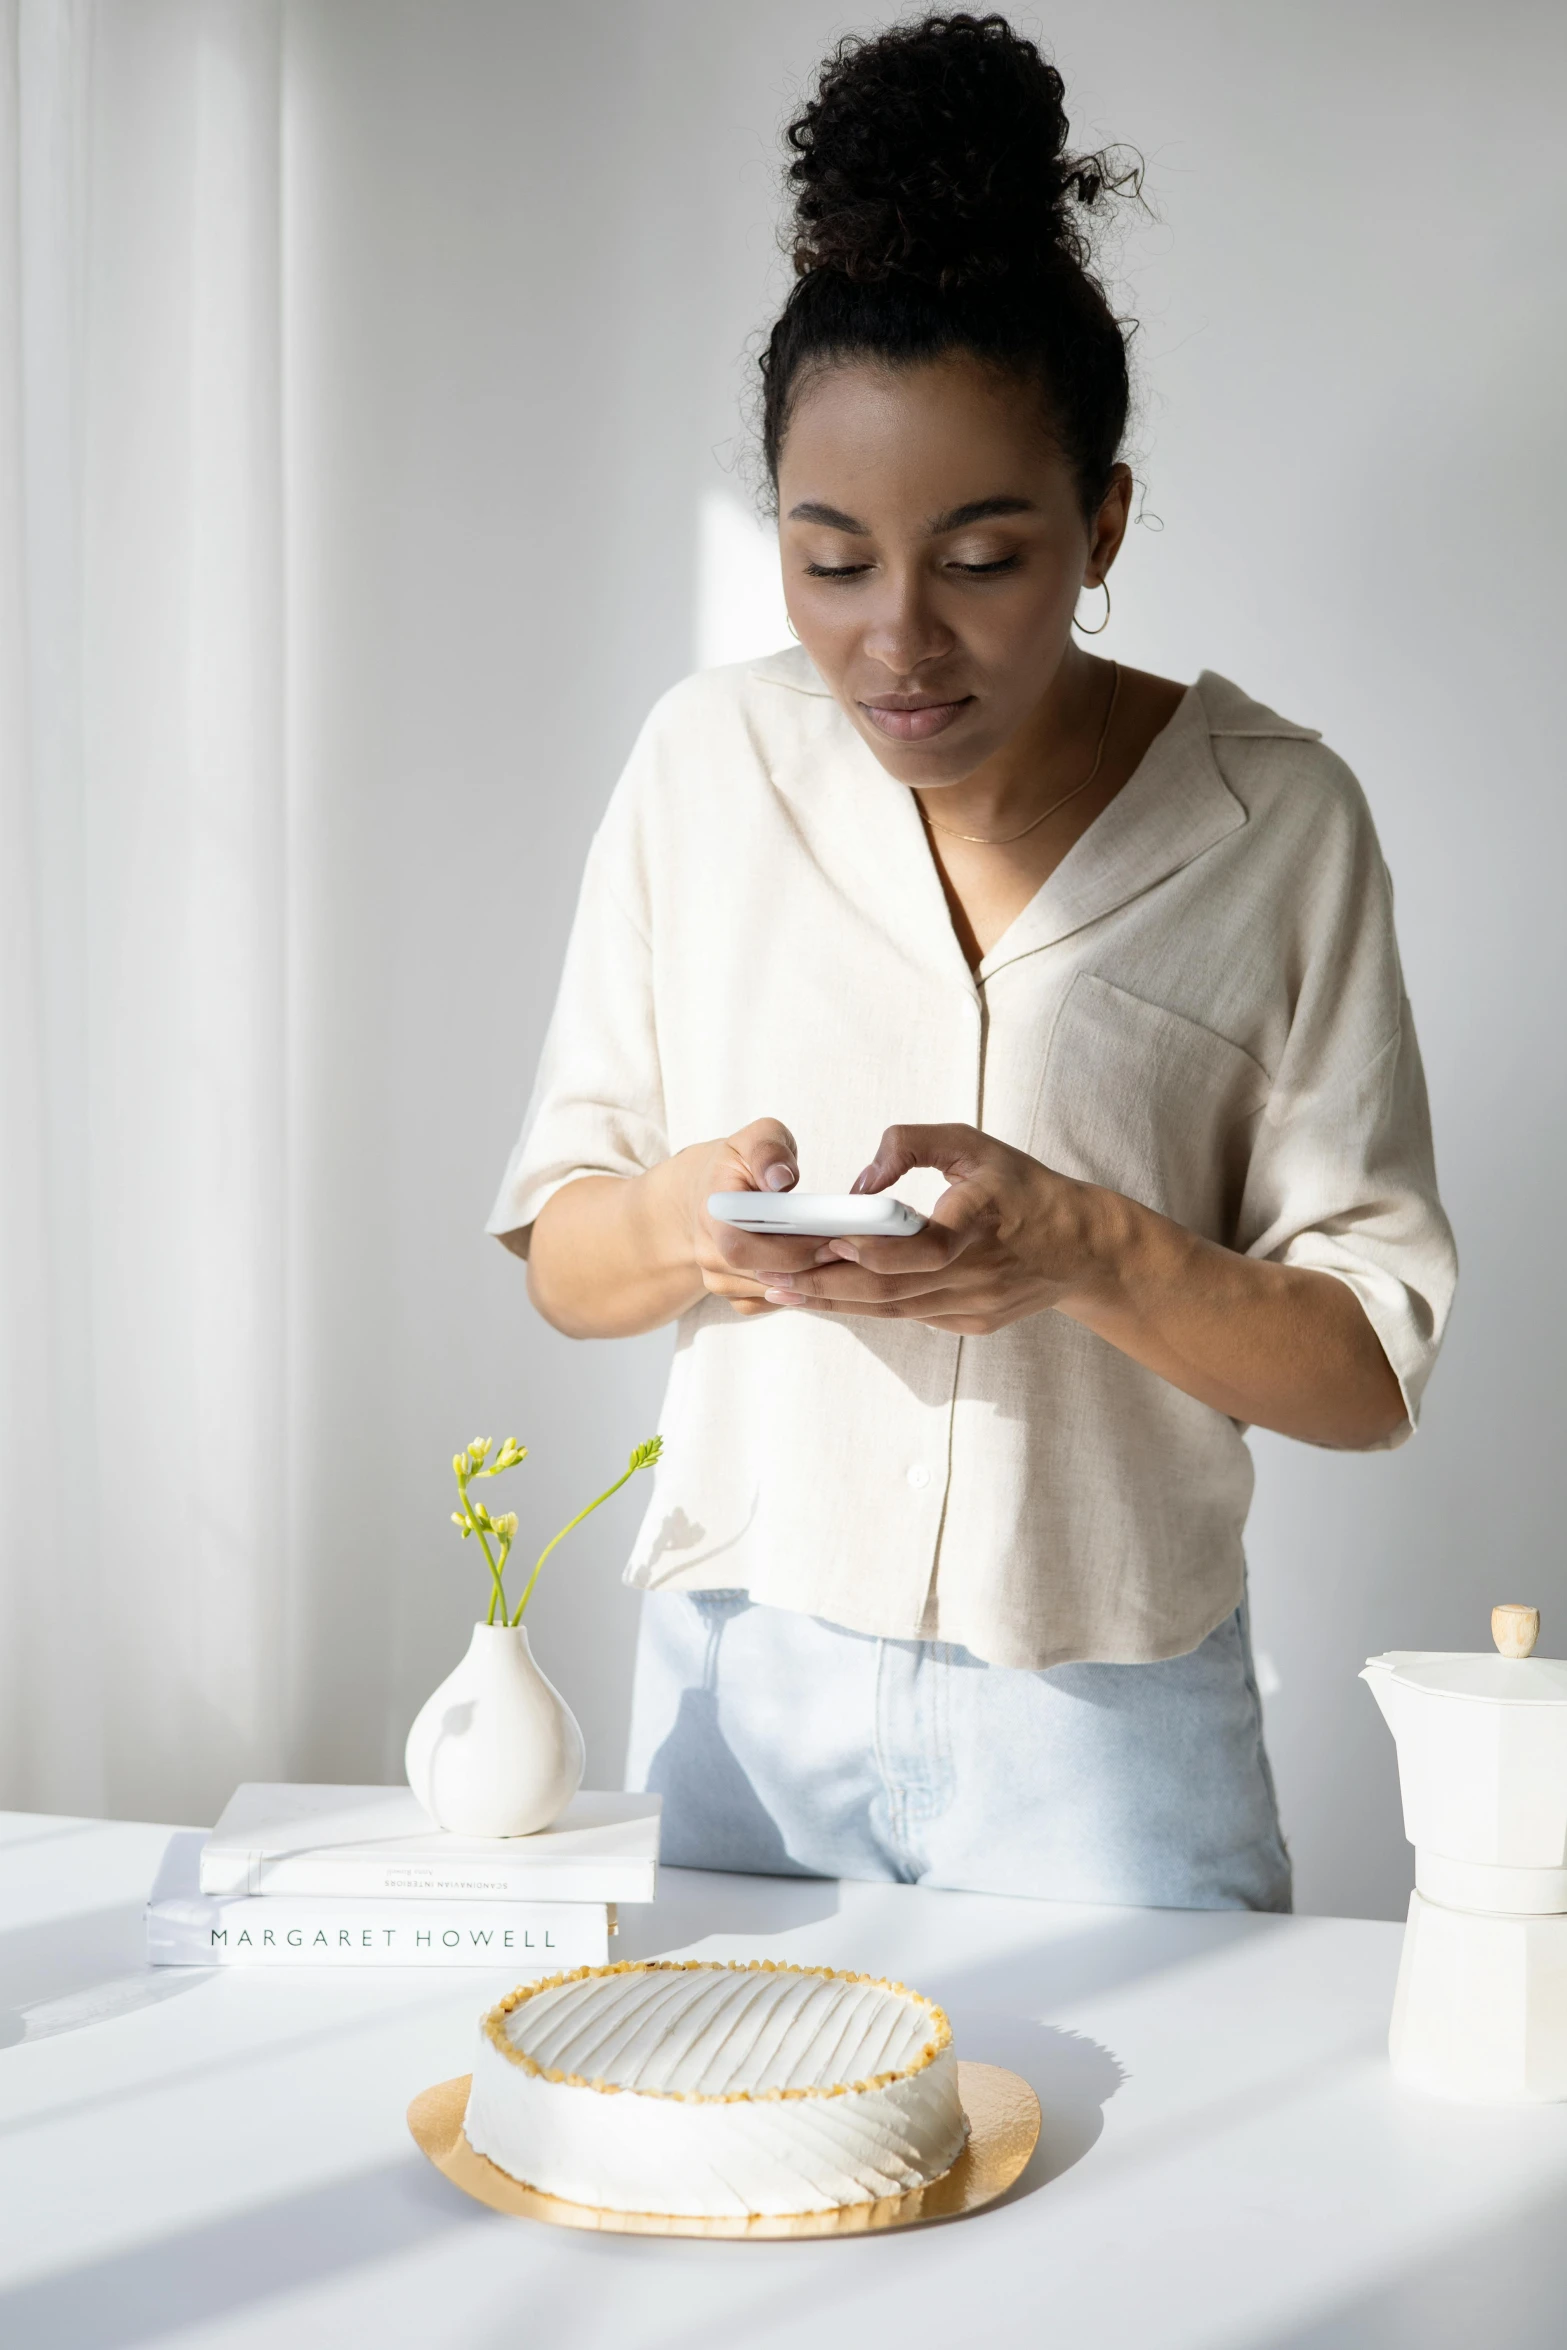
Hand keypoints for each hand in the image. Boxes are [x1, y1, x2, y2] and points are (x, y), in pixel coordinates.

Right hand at [687, 1117, 838, 1316]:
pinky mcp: (735, 1294)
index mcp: (711, 1210)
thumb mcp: (754, 1139)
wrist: (707, 1192)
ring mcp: (718, 1277)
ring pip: (772, 1292)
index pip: (742, 1245)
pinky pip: (773, 1302)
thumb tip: (780, 1179)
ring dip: (812, 1279)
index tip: (831, 1238)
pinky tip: (823, 1268)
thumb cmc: (741, 1164)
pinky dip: (802, 1289)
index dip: (788, 1249)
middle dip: (811, 1265)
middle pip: (761, 1275)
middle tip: (850, 1249)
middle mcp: (708, 1251)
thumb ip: (768, 1151)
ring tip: (845, 1256)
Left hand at [759, 1124, 1096, 1332]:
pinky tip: (824, 1297)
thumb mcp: (974, 1143)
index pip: (926, 1246)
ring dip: (833, 1301)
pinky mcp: (971, 1322)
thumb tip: (861, 1181)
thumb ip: (912, 1144)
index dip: (876, 1249)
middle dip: (825, 1284)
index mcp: (983, 1219)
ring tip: (780, 1290)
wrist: (1081, 1248)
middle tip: (771, 1275)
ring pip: (893, 1310)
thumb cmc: (1021, 1187)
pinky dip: (864, 1308)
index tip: (829, 1241)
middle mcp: (978, 1270)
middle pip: (892, 1289)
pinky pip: (907, 1316)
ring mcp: (975, 1304)